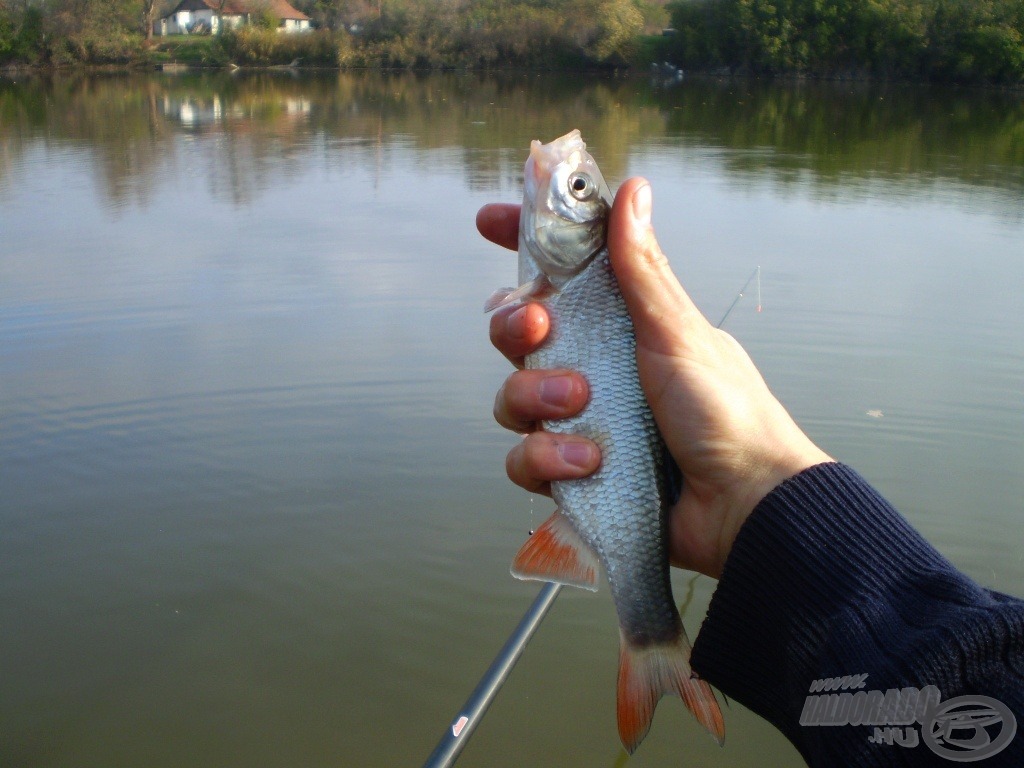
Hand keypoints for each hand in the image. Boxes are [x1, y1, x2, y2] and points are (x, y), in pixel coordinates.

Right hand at [478, 178, 832, 578]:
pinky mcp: (572, 474)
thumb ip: (641, 268)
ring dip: (536, 398)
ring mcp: (578, 422)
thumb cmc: (725, 411)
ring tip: (581, 405)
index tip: (488, 220)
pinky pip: (525, 460)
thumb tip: (632, 188)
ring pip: (511, 399)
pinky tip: (590, 462)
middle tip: (537, 328)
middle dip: (514, 328)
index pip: (559, 275)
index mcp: (618, 325)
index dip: (520, 245)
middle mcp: (592, 368)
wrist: (743, 504)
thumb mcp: (677, 332)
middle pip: (515, 336)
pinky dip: (550, 458)